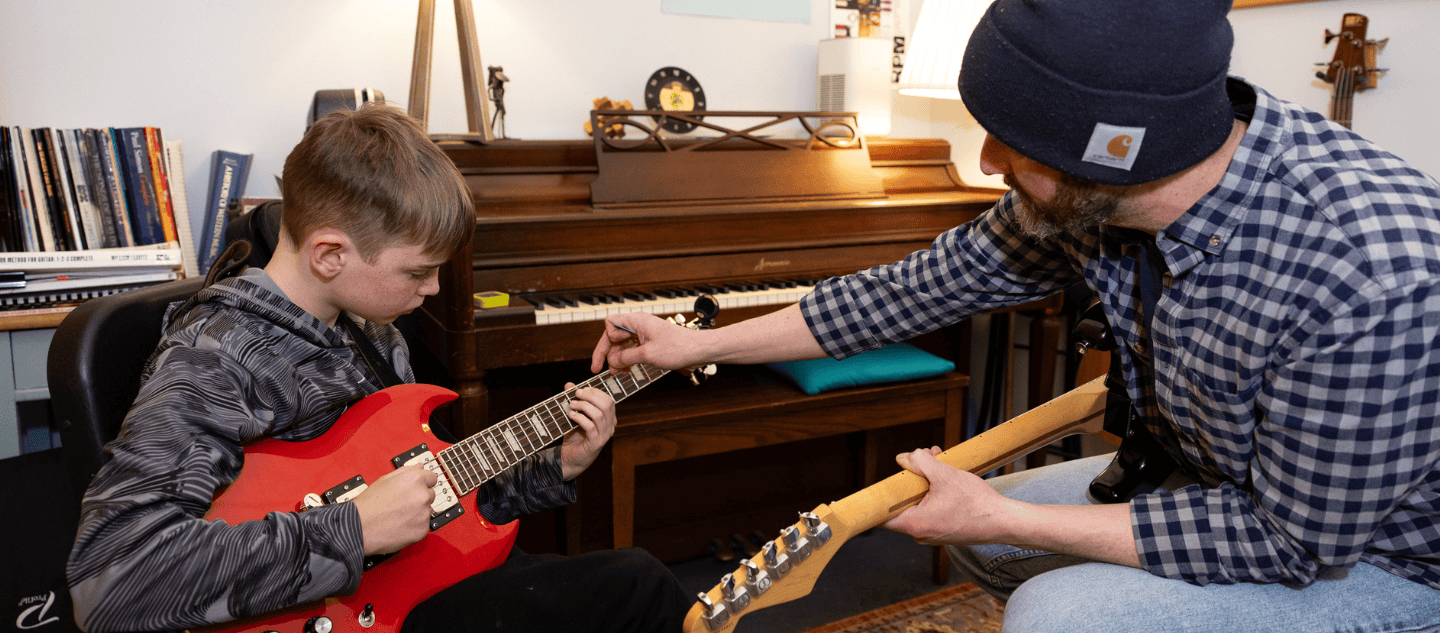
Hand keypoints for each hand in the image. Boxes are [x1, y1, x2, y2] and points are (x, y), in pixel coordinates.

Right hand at [351, 464, 437, 555]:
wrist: (359, 528)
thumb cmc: (368, 505)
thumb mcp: (384, 480)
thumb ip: (406, 471)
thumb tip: (420, 467)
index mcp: (415, 480)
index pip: (432, 478)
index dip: (422, 483)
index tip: (415, 489)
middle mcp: (423, 495)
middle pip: (430, 494)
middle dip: (419, 498)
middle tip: (402, 504)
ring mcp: (424, 514)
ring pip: (427, 510)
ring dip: (418, 512)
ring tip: (398, 515)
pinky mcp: (422, 530)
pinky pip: (423, 525)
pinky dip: (415, 526)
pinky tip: (400, 525)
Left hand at [559, 383, 616, 479]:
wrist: (570, 458)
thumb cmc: (575, 436)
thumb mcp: (574, 415)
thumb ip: (574, 399)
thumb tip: (569, 384)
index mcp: (609, 418)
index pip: (608, 400)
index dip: (595, 392)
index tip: (581, 390)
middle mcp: (610, 426)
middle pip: (606, 405)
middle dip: (590, 396)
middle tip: (576, 394)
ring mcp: (604, 435)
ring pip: (599, 415)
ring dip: (583, 406)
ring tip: (571, 405)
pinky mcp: (595, 443)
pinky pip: (590, 426)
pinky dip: (580, 418)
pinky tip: (571, 415)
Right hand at [589, 312, 706, 373]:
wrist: (698, 350)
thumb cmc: (678, 348)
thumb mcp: (648, 355)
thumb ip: (626, 358)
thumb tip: (612, 362)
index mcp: (637, 321)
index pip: (610, 323)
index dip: (607, 339)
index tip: (609, 355)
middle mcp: (639, 325)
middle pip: (614, 335)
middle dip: (607, 352)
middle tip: (598, 368)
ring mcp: (644, 333)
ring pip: (622, 344)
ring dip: (617, 358)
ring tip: (616, 373)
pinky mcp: (650, 342)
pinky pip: (632, 349)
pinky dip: (627, 359)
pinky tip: (626, 370)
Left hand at [881, 447, 1021, 545]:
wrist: (1004, 522)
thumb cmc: (977, 503)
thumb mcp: (945, 475)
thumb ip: (921, 463)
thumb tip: (903, 458)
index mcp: (915, 524)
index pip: (881, 516)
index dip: (879, 498)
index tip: (881, 484)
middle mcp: (920, 534)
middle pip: (902, 504)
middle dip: (911, 478)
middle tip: (924, 460)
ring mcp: (932, 534)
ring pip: (918, 504)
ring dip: (926, 482)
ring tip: (940, 463)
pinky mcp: (943, 531)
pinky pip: (930, 510)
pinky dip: (934, 493)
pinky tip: (947, 477)